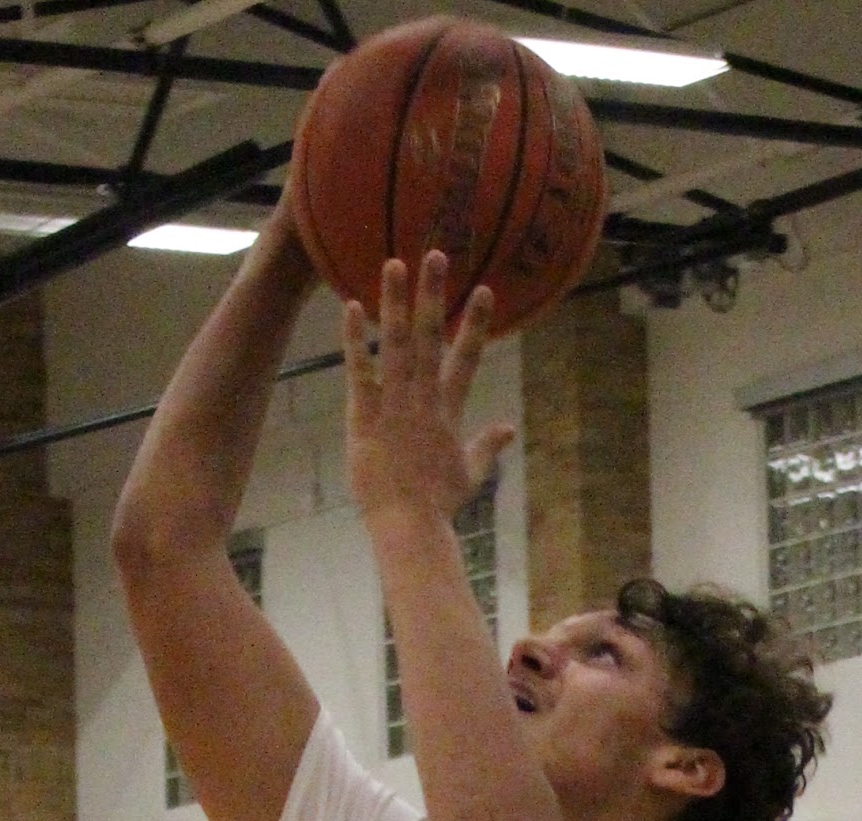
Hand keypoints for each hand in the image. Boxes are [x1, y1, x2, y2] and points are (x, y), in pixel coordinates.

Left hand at [344, 251, 514, 541]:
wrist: (411, 526)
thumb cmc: (439, 506)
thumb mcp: (470, 474)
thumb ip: (488, 446)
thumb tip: (509, 428)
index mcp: (448, 412)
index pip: (466, 358)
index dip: (475, 323)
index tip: (484, 289)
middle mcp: (424, 399)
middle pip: (430, 337)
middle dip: (434, 294)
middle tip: (435, 254)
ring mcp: (395, 404)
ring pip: (396, 344)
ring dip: (395, 302)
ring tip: (394, 263)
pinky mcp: (366, 416)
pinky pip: (361, 370)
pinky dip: (356, 339)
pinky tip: (351, 306)